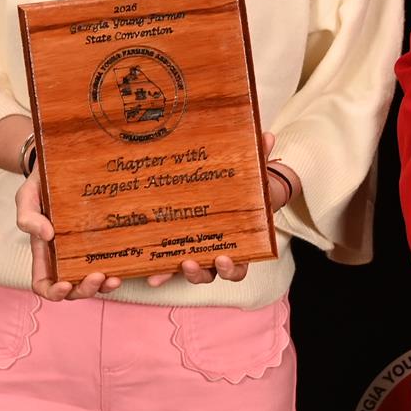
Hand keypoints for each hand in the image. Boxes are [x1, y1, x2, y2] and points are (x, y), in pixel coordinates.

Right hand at [17, 159, 121, 300]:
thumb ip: (27, 216)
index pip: (44, 284)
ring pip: (93, 281)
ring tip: (114, 278)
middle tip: (98, 276)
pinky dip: (116, 270)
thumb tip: (47, 235)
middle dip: (85, 290)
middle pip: (72, 289)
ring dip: (103, 287)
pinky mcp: (103, 241)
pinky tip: (123, 265)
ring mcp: (84, 251)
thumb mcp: (27, 197)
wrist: (61, 164)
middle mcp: (64, 257)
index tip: (65, 285)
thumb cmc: (41, 184)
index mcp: (44, 252)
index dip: (54, 292)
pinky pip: (110, 263)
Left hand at [146, 130, 278, 288]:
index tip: (223, 259)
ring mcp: (197, 250)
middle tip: (190, 263)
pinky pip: (168, 261)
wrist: (236, 191)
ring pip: (188, 271)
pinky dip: (158, 268)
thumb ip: (261, 158)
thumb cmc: (248, 189)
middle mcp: (217, 253)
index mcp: (239, 243)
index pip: (238, 266)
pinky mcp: (178, 245)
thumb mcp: (255, 174)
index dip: (231, 268)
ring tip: (162, 271)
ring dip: (176, 273)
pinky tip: (145, 270)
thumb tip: (266, 136)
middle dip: (199, 273)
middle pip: (210, 274)